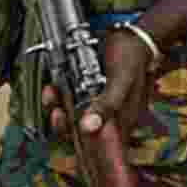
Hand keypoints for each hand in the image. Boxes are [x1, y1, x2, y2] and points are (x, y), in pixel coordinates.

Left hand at [41, 28, 151, 143]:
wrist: (132, 36)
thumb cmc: (133, 57)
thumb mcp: (122, 80)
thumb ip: (108, 105)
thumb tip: (89, 127)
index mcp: (122, 120)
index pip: (102, 148)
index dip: (85, 149)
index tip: (72, 140)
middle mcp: (109, 117)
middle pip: (81, 135)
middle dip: (64, 124)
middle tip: (58, 112)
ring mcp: (97, 106)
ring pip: (71, 119)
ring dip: (57, 107)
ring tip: (53, 93)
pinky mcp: (88, 95)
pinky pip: (69, 103)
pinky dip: (59, 97)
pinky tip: (55, 87)